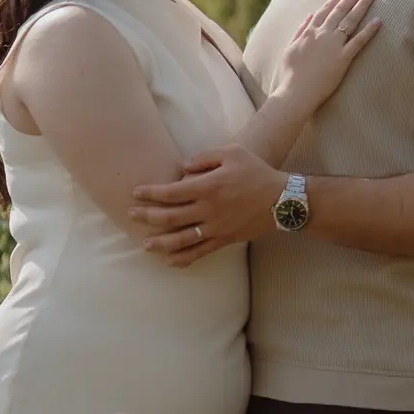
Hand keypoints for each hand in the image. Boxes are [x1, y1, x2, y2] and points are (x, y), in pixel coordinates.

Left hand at [130, 146, 284, 263]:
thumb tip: (182, 168)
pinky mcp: (224, 240)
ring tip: (146, 244)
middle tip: (131, 215)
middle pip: (170, 218)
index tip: (136, 193)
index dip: (150, 193)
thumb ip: (203, 157)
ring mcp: (216, 228)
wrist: (282, 200)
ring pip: (182, 240)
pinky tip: (170, 261)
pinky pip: (200, 252)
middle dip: (147, 217)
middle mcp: (208, 210)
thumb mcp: (231, 152)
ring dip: (160, 243)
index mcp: (208, 187)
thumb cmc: (256, 172)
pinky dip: (183, 258)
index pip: (171, 192)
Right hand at [271, 0, 379, 112]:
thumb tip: (309, 15)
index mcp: (310, 31)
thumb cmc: (290, 74)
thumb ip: (301, 30)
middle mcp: (323, 34)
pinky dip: (369, 31)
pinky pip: (359, 42)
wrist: (294, 92)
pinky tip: (379, 21)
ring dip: (362, 6)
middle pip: (340, 10)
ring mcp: (333, 45)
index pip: (326, 9)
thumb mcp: (291, 48)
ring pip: (350, 21)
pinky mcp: (343, 59)